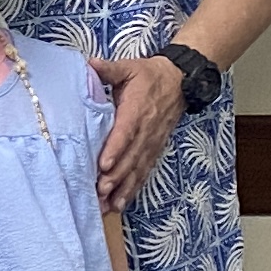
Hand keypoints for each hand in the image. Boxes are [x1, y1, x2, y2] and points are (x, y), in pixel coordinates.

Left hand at [94, 54, 185, 209]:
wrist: (180, 82)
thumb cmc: (150, 75)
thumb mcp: (129, 67)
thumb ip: (109, 69)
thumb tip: (90, 64)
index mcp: (137, 111)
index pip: (125, 133)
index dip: (115, 149)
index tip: (104, 165)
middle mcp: (146, 131)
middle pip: (131, 158)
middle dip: (116, 177)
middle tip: (100, 192)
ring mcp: (151, 143)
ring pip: (137, 170)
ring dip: (123, 189)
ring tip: (107, 206)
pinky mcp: (153, 150)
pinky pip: (143, 172)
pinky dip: (132, 189)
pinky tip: (120, 204)